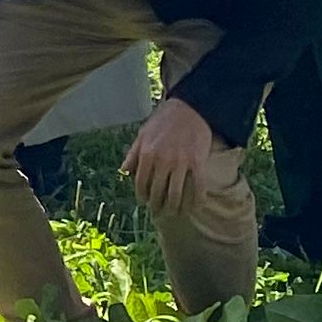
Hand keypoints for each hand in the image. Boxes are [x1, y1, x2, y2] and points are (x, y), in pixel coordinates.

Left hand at [125, 97, 220, 213]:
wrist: (190, 108)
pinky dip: (197, 200)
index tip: (145, 202)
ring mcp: (181, 162)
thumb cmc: (164, 121)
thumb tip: (124, 172)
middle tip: (159, 212)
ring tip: (174, 213)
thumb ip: (133, 154)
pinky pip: (198, 186)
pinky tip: (196, 207)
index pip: (141, 183)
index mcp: (146, 154)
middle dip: (157, 205)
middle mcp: (162, 161)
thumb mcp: (143, 134)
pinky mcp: (198, 162)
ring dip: (175, 208)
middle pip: (158, 192)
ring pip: (176, 194)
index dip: (142, 196)